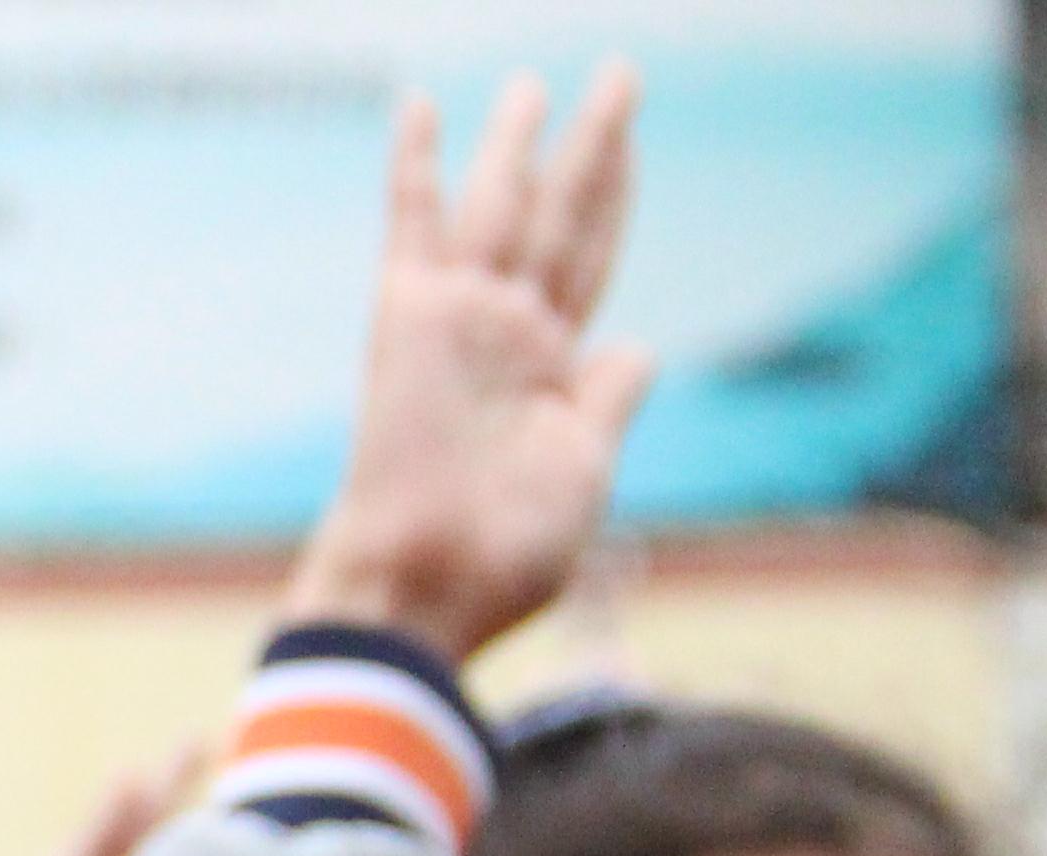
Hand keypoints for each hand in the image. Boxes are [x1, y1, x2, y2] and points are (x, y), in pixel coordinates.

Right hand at [285, 68, 648, 667]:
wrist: (426, 586)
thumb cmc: (503, 556)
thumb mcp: (586, 469)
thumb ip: (608, 400)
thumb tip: (636, 348)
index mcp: (548, 370)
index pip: (588, 260)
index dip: (612, 201)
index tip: (627, 147)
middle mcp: (504, 333)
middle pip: (559, 215)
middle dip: (590, 146)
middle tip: (619, 77)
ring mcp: (459, 321)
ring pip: (505, 205)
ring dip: (521, 139)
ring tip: (540, 80)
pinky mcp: (410, 319)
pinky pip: (414, 225)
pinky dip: (415, 166)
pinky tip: (418, 104)